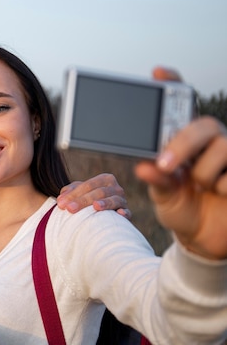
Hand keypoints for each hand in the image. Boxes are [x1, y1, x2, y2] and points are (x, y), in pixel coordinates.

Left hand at [57, 173, 130, 218]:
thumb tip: (62, 197)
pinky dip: (124, 213)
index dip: (74, 194)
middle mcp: (116, 188)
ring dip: (105, 203)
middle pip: (99, 192)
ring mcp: (122, 200)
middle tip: (70, 209)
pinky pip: (127, 213)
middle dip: (83, 201)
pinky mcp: (127, 213)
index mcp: (105, 179)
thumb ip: (70, 191)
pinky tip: (119, 214)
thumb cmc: (88, 200)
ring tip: (95, 206)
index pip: (88, 185)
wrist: (103, 214)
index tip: (61, 204)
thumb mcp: (79, 192)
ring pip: (113, 200)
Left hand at [135, 116, 226, 259]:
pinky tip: (221, 194)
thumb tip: (142, 167)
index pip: (186, 124)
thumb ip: (157, 180)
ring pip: (223, 147)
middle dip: (184, 145)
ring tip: (202, 187)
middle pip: (208, 125)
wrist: (205, 236)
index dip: (174, 135)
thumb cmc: (183, 208)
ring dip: (204, 173)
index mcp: (192, 144)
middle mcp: (216, 144)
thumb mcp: (165, 195)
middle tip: (166, 167)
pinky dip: (223, 187)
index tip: (161, 156)